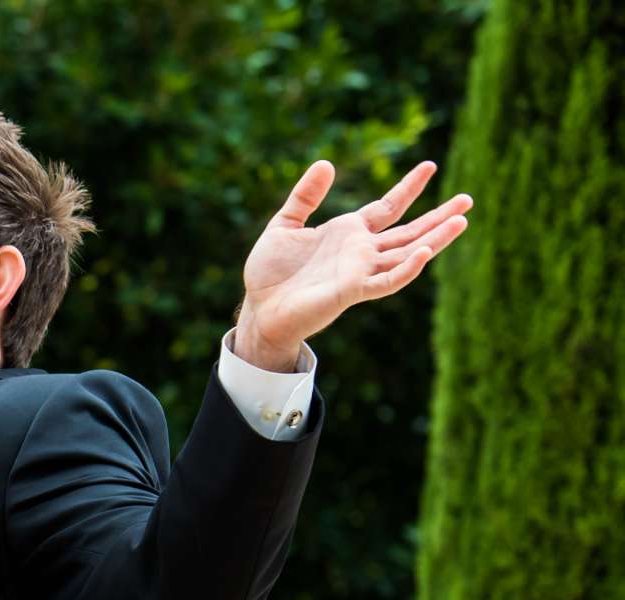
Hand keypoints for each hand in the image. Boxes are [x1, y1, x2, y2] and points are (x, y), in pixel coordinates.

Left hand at [233, 159, 471, 369]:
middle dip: (438, 216)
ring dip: (435, 238)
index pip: (388, 208)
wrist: (258, 309)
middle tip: (468, 199)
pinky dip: (407, 268)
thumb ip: (305, 196)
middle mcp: (361, 252)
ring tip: (462, 220)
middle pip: (409, 231)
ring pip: (407, 254)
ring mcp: (360, 272)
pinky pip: (387, 280)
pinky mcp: (352, 290)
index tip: (430, 166)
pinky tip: (425, 252)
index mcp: (348, 234)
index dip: (409, 188)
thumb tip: (326, 163)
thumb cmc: (269, 274)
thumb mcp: (284, 224)